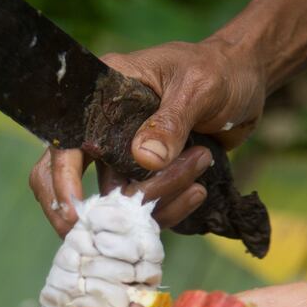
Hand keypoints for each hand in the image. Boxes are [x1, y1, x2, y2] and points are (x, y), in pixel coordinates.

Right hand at [29, 38, 267, 235]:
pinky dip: (168, 210)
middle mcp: (103, 128)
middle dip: (86, 213)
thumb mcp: (199, 87)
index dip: (62, 179)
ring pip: (115, 199)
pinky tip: (198, 191)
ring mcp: (122, 155)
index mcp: (103, 95)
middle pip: (67, 179)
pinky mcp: (146, 175)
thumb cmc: (219, 71)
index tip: (77, 214)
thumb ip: (171, 120)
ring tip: (198, 170)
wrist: (244, 81)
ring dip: (154, 201)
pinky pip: (143, 207)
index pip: (64, 142)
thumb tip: (144, 160)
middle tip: (112, 235)